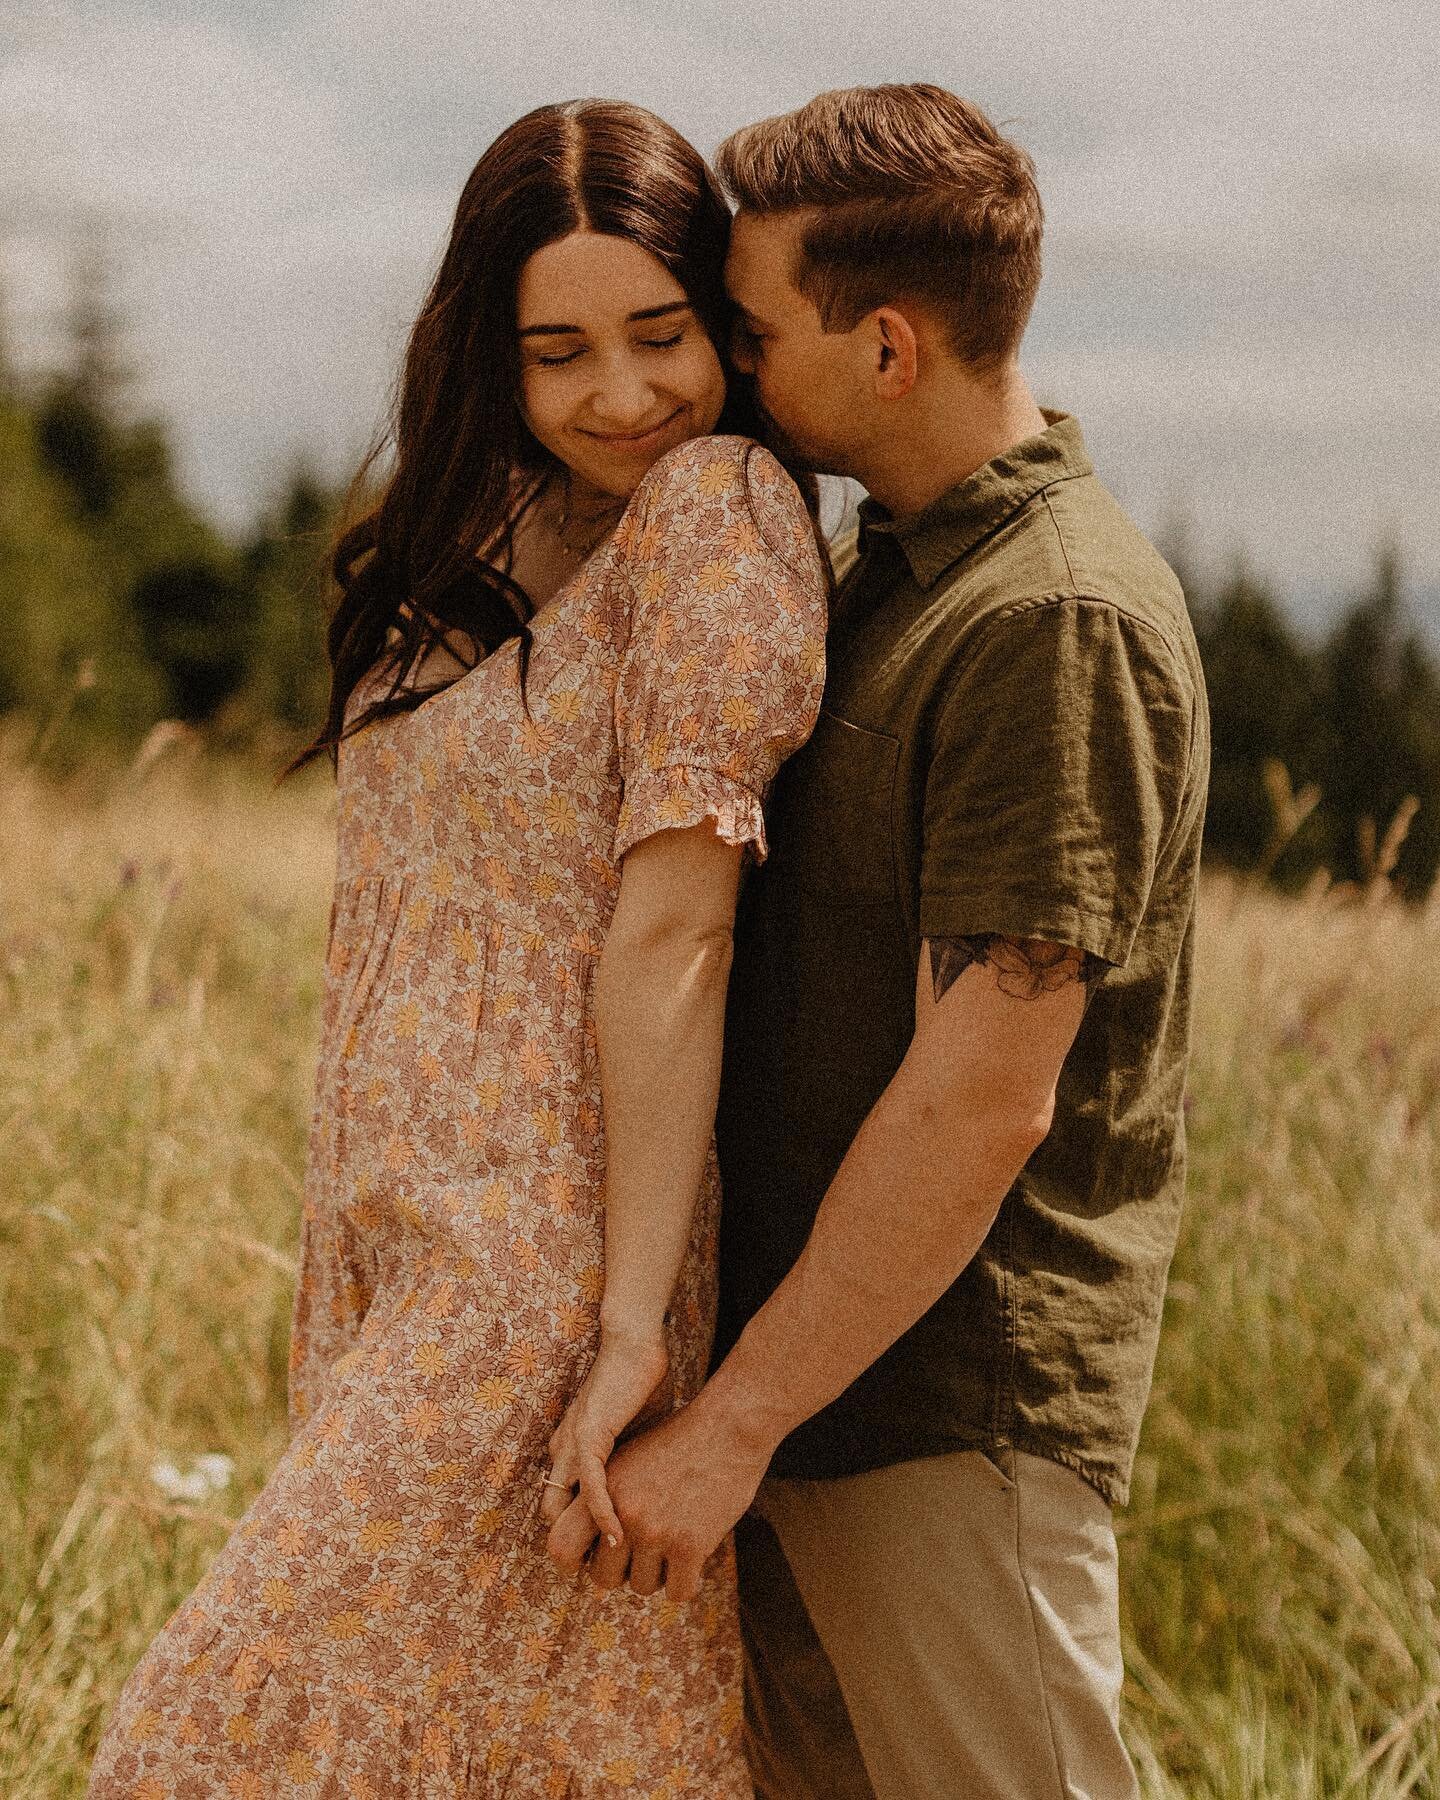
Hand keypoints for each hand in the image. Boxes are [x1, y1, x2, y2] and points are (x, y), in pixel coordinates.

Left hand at [540, 1329, 671, 1545]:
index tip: (612, 1558)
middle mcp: (563, 1453)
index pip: (563, 1509)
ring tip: (614, 1565)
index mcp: (572, 1452)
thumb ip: (631, 1463)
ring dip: (588, 1540)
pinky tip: (620, 1535)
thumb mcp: (632, 1432)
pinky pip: (590, 1486)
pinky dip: (602, 1513)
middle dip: (578, 1549)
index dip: (583, 1536)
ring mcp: (572, 1446)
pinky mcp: (589, 1436)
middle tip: (610, 1573)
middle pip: (554, 1518)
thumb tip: (653, 1494)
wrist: (634, 1344)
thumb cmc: (640, 1383)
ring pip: (564, 1509)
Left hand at [546, 1390, 773, 1600]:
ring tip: (673, 1547)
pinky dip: (685, 1582)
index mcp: (602, 1490)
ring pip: (641, 1586)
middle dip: (622, 1571)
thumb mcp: (630, 1458)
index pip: (560, 1546)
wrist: (728, 1427)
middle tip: (644, 1554)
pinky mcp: (689, 1546)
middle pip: (602, 1578)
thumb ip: (607, 1496)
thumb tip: (595, 1542)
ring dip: (657, 1574)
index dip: (575, 1560)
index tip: (596, 1557)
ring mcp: (654, 1532)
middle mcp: (621, 1513)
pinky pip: (677, 1592)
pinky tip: (694, 1561)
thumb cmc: (681, 1440)